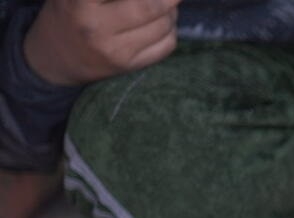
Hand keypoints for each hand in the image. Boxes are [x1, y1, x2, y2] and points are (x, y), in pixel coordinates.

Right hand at [23, 0, 180, 86]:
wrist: (54, 57)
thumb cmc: (69, 12)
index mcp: (79, 3)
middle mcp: (97, 28)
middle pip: (150, 7)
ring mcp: (115, 51)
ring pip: (163, 26)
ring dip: (170, 10)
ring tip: (162, 3)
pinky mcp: (129, 66)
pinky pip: (167, 45)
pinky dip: (170, 29)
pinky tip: (161, 22)